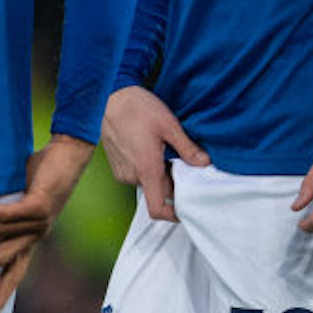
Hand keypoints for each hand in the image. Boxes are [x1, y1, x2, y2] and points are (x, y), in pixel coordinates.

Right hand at [0, 136, 96, 312]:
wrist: (71, 152)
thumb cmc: (45, 171)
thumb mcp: (23, 197)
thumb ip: (5, 209)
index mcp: (33, 236)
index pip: (17, 269)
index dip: (3, 291)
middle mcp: (37, 233)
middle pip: (4, 260)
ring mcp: (39, 222)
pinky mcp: (39, 206)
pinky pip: (6, 214)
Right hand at [101, 86, 209, 222]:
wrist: (109, 97)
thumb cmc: (136, 108)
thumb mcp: (169, 125)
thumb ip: (187, 148)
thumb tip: (204, 163)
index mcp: (146, 170)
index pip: (157, 208)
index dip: (174, 215)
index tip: (187, 209)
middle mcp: (132, 176)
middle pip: (158, 192)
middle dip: (174, 183)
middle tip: (185, 163)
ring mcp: (122, 172)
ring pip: (149, 182)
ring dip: (161, 174)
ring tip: (167, 150)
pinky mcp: (117, 166)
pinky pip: (137, 174)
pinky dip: (149, 168)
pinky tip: (153, 148)